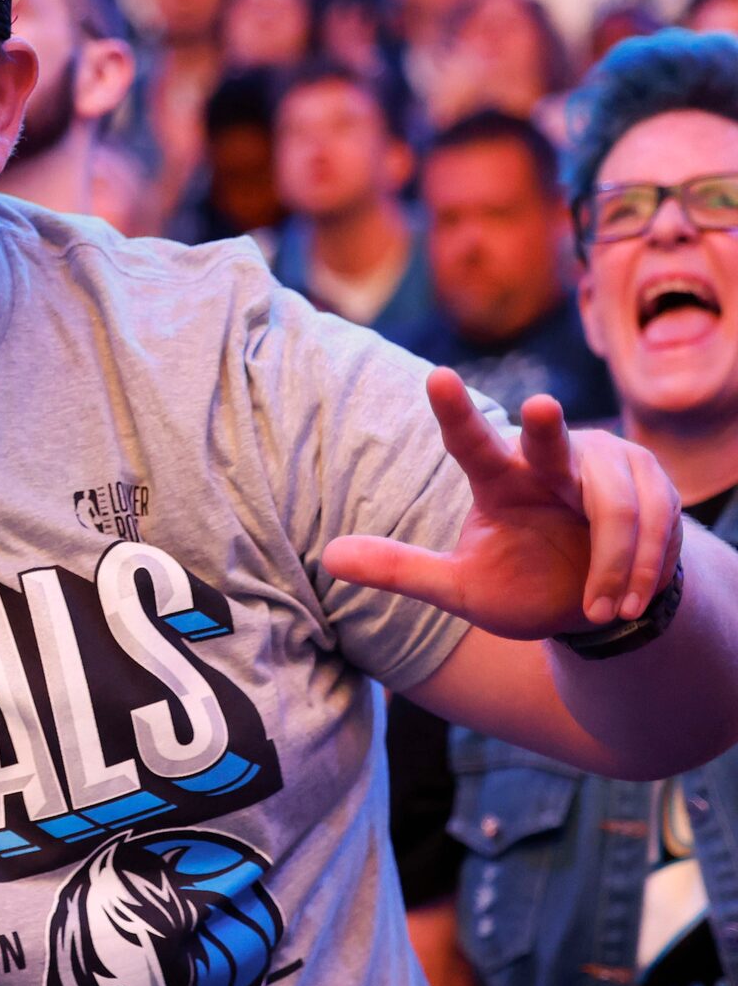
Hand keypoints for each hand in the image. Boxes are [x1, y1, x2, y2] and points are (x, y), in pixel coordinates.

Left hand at [324, 372, 682, 636]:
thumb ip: (403, 570)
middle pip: (550, 442)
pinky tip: (629, 600)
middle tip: (538, 407)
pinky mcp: (655, 488)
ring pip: (614, 505)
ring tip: (601, 609)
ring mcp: (608, 470)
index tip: (435, 377)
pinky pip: (657, 523)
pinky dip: (643, 569)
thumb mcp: (461, 589)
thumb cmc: (524, 585)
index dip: (455, 412)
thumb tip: (327, 557)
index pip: (471, 443)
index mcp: (499, 481)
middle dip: (545, 427)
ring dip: (612, 563)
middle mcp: (551, 464)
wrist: (598, 607)